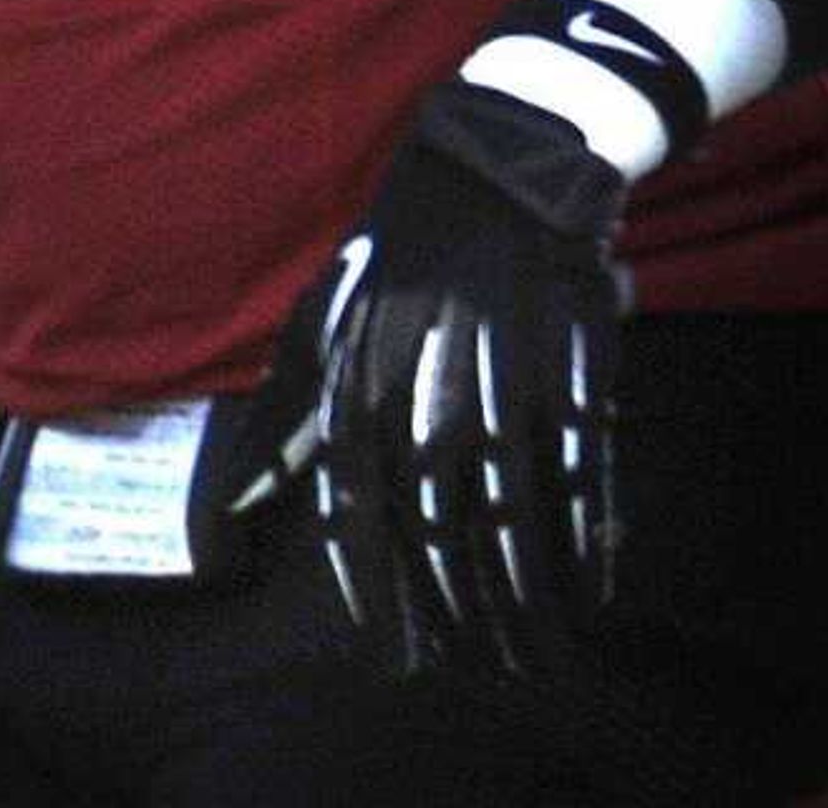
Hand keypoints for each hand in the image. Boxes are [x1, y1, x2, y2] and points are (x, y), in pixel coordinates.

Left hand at [301, 78, 627, 673]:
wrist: (500, 164)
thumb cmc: (400, 255)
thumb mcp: (329, 318)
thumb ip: (293, 409)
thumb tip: (239, 495)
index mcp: (359, 363)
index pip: (351, 491)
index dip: (366, 572)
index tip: (381, 641)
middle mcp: (424, 373)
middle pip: (430, 514)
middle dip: (444, 601)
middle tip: (455, 662)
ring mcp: (500, 370)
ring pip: (505, 506)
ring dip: (517, 589)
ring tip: (524, 647)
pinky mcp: (568, 364)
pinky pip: (575, 468)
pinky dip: (585, 533)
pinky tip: (588, 581)